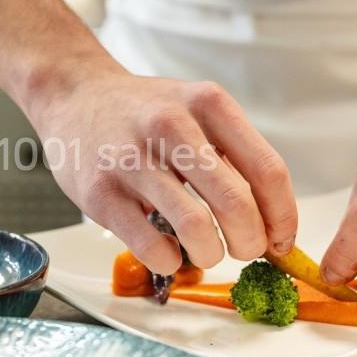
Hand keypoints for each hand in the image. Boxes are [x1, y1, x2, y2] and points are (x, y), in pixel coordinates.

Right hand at [30, 70, 297, 273]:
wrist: (74, 95)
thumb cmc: (144, 111)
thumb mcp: (196, 110)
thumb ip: (233, 155)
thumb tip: (272, 222)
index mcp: (208, 104)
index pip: (268, 171)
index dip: (282, 217)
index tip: (281, 240)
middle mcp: (171, 127)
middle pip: (236, 204)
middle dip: (251, 242)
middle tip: (245, 250)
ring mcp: (132, 161)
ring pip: (196, 229)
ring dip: (212, 255)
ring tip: (207, 251)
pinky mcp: (101, 194)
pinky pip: (152, 247)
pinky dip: (170, 261)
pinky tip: (167, 250)